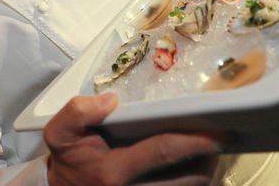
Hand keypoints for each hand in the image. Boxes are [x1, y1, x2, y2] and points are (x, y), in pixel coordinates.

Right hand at [44, 93, 220, 185]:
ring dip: (203, 171)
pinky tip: (192, 165)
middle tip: (219, 137)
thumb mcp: (60, 132)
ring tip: (207, 150)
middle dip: (207, 158)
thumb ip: (78, 111)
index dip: (195, 141)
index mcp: (113, 172)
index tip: (219, 131)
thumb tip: (111, 100)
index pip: (163, 152)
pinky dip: (192, 181)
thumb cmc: (69, 159)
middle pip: (188, 179)